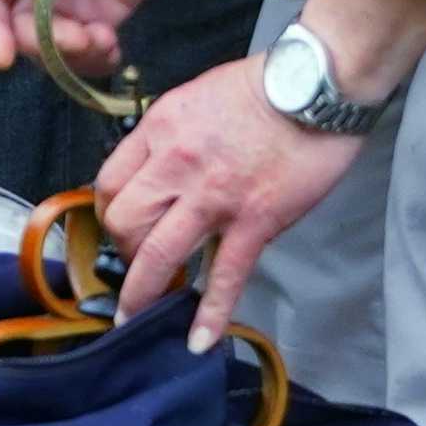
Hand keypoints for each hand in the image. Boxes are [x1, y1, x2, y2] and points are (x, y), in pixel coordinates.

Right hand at [0, 0, 191, 79]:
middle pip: (18, 27)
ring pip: (52, 45)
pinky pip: (88, 46)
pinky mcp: (100, 9)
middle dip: (42, 42)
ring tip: (103, 41)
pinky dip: (96, 58)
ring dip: (71, 55)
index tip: (1, 58)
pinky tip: (113, 50)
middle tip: (78, 38)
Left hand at [98, 59, 359, 341]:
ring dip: (142, 293)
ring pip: (158, 254)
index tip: (120, 228)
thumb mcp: (196, 96)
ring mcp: (213, 196)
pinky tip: (199, 340)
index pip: (109, 182)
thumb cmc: (263, 86)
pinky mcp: (254, 221)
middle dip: (123, 251)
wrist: (316, 85)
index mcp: (159, 129)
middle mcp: (176, 164)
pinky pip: (225, 276)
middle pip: (123, 221)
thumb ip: (171, 135)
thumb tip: (160, 170)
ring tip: (135, 318)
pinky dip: (211, 314)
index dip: (109, 212)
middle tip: (137, 264)